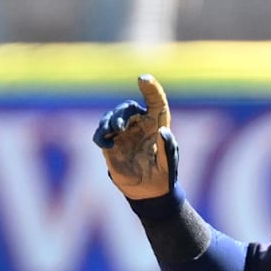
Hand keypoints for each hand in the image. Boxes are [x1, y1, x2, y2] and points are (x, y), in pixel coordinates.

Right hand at [93, 74, 177, 199]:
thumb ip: (168, 148)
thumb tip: (162, 130)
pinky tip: (107, 144)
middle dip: (121, 112)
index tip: (143, 78)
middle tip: (120, 126)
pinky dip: (101, 136)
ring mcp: (123, 134)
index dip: (151, 88)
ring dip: (110, 121)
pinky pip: (101, 135)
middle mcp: (139, 125)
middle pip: (128, 107)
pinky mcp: (111, 145)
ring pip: (111, 118)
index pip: (155, 101)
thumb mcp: (169, 164)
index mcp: (157, 125)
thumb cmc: (163, 175)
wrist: (149, 192)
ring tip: (114, 132)